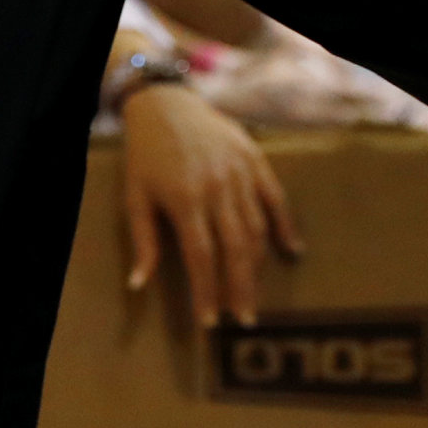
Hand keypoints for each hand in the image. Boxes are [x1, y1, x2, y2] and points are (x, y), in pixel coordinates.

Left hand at [123, 82, 301, 325]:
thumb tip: (139, 286)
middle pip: (236, 249)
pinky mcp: (256, 160)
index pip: (202, 258)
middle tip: (245, 320)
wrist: (167, 104)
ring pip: (257, 229)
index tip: (210, 323)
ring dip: (259, 266)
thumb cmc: (145, 156)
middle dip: (241, 289)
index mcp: (185, 199)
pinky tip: (292, 251)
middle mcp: (217, 188)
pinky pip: (276, 199)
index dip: (208, 293)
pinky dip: (285, 227)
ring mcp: (240, 173)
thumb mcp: (134, 197)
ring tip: (255, 294)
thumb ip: (143, 242)